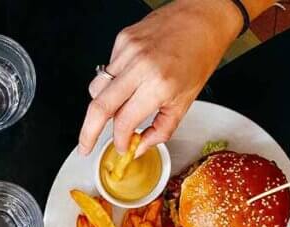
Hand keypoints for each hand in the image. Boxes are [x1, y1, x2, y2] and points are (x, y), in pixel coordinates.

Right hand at [79, 0, 240, 154]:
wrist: (204, 17)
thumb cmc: (200, 54)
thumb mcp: (186, 100)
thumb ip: (161, 129)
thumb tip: (140, 146)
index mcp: (159, 84)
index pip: (124, 121)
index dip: (119, 140)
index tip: (121, 146)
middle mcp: (140, 66)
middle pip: (98, 107)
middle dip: (87, 133)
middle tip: (85, 146)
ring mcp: (128, 50)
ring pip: (97, 88)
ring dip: (101, 106)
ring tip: (116, 108)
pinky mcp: (122, 39)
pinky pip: (107, 69)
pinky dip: (113, 82)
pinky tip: (130, 79)